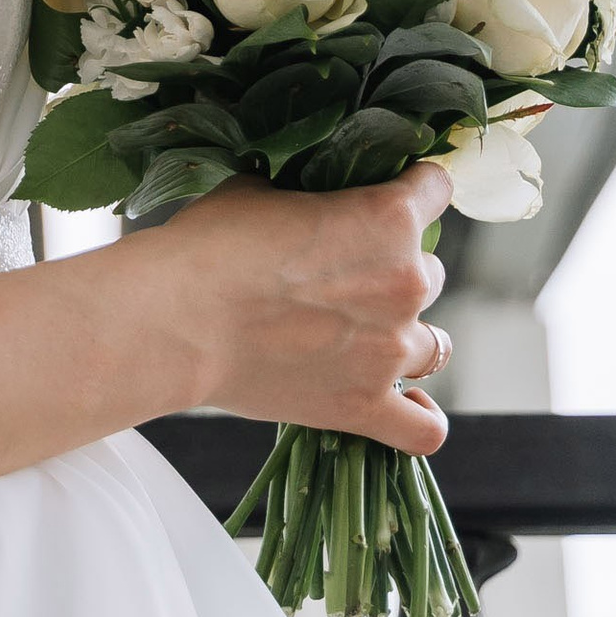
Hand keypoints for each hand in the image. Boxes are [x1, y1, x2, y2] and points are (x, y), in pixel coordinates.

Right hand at [166, 164, 451, 454]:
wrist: (179, 317)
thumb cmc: (212, 243)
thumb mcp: (262, 189)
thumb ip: (307, 195)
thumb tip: (308, 201)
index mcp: (388, 217)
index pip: (436, 189)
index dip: (413, 188)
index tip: (392, 193)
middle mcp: (405, 283)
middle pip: (431, 272)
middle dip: (395, 269)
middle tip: (345, 273)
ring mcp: (390, 351)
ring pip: (434, 343)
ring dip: (404, 333)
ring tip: (363, 332)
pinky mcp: (365, 406)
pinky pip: (425, 428)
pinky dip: (421, 417)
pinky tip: (405, 402)